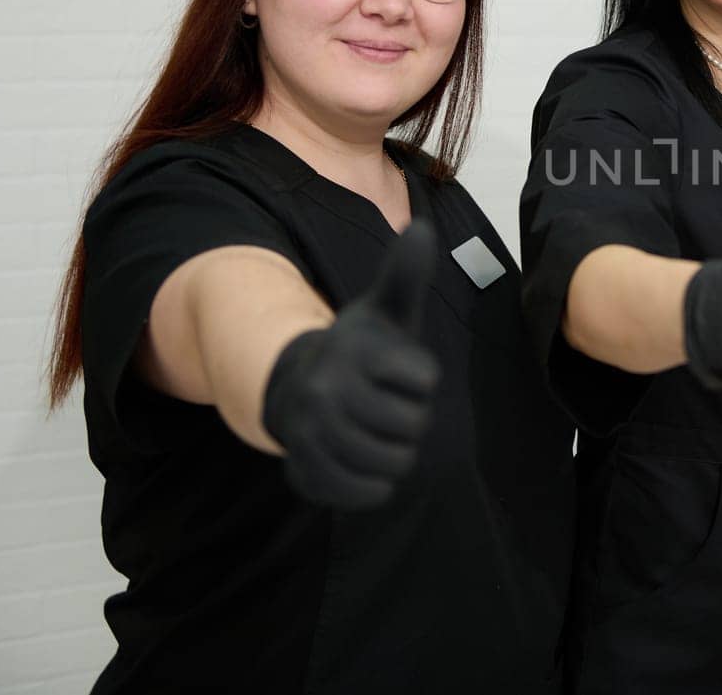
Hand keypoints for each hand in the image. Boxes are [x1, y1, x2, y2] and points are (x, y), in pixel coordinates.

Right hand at [262, 219, 441, 507]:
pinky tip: (366, 463)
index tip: (398, 371)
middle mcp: (328, 391)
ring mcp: (313, 434)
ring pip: (392, 462)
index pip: (424, 380)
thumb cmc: (359, 349)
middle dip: (411, 419)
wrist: (298, 387)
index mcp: (354, 352)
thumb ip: (405, 274)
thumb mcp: (383, 310)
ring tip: (378, 432)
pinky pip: (365, 493)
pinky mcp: (308, 473)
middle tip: (388, 406)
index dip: (420, 379)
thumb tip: (421, 228)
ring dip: (396, 452)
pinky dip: (375, 485)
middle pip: (412, 425)